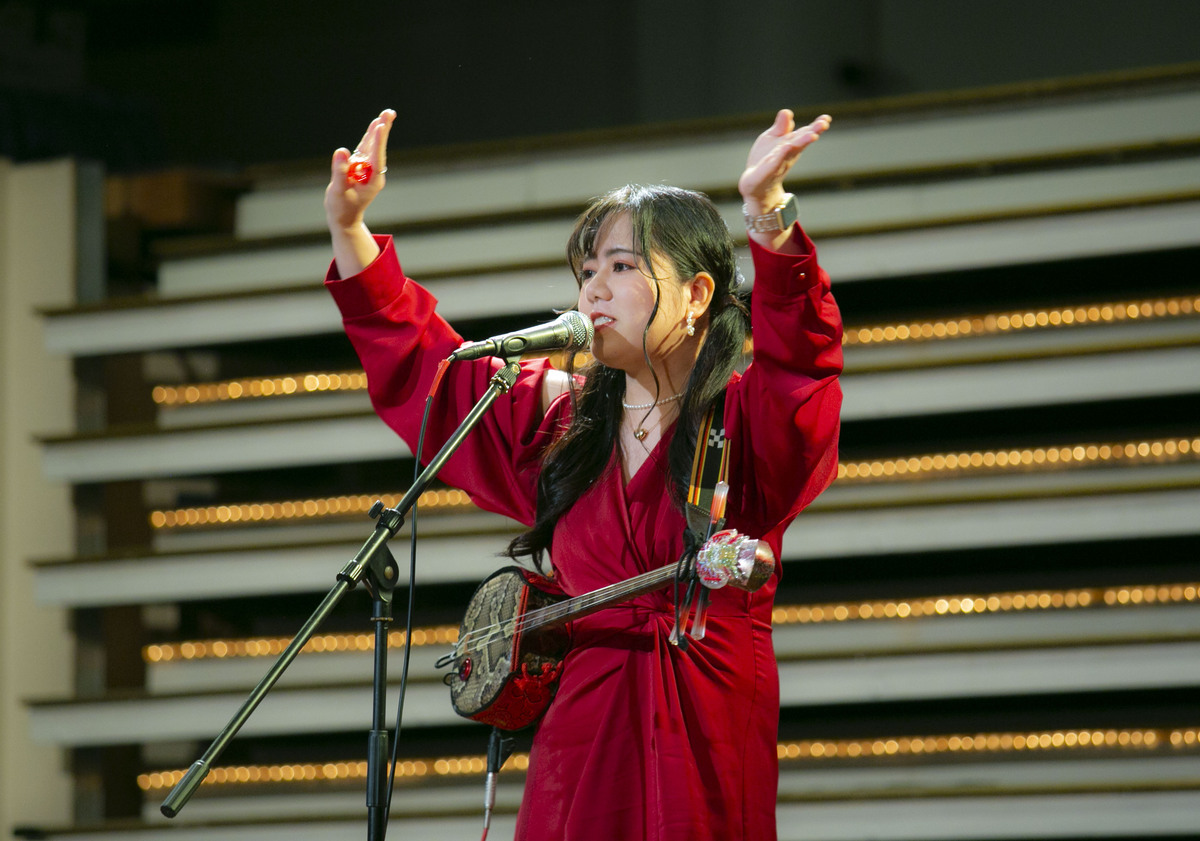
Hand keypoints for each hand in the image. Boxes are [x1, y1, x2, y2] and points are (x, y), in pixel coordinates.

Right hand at [324, 109, 395, 230]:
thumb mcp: (338, 191)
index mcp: (372, 180)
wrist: (344, 219)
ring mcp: (368, 171)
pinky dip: (370, 138)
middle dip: (383, 130)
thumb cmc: (341, 208)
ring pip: (374, 147)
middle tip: (389, 113)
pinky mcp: (362, 169)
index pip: (376, 157)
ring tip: (386, 115)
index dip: (377, 140)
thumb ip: (340, 172)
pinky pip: (366, 150)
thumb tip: (341, 151)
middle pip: (378, 148)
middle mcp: (374, 173)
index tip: (380, 126)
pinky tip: (375, 126)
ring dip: (379, 130)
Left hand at [737, 110, 830, 214]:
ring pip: (790, 153)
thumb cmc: (765, 160)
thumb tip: (787, 112)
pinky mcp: (764, 174)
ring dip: (801, 143)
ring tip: (812, 136)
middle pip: (800, 142)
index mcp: (791, 145)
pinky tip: (786, 147)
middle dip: (812, 133)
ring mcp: (777, 164)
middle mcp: (787, 155)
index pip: (804, 134)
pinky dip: (779, 156)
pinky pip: (773, 165)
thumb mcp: (771, 139)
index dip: (815, 127)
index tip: (827, 118)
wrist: (754, 185)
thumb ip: (780, 127)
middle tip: (824, 124)